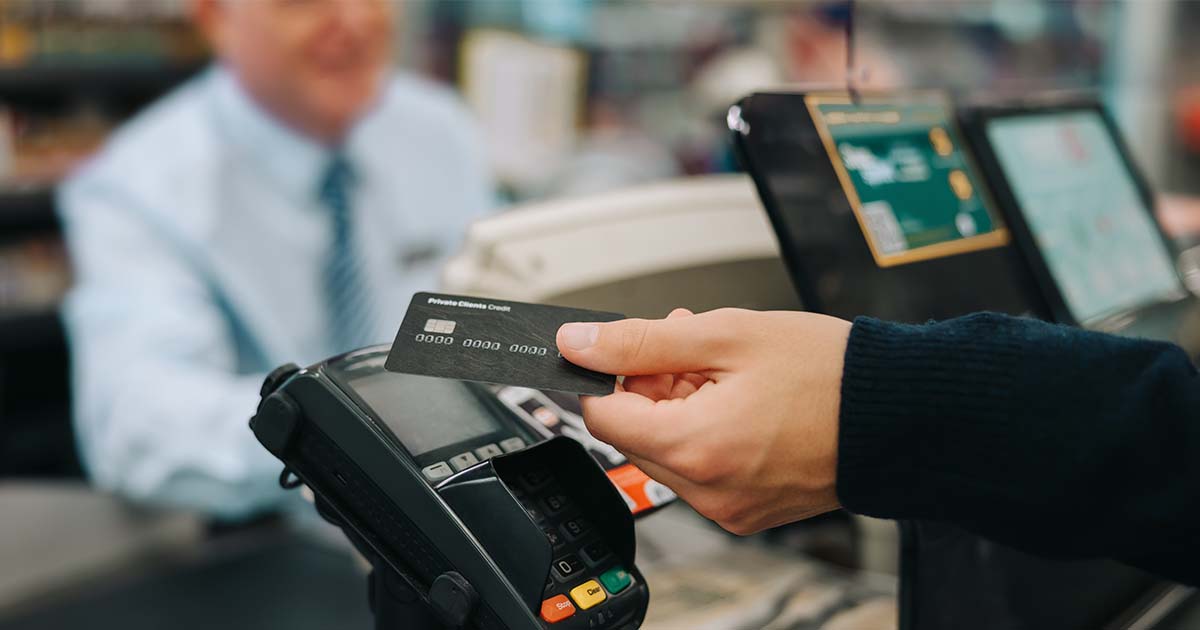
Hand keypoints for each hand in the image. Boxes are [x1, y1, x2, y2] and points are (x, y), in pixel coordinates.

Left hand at [556, 308, 851, 533]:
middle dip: (651, 387)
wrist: (900, 414)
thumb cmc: (829, 373)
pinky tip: (738, 398)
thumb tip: (578, 343)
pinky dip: (707, 433)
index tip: (628, 350)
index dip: (608, 376)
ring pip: (668, 452)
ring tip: (723, 368)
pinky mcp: (749, 512)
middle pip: (635, 436)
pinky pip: (703, 471)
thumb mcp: (726, 336)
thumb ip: (641, 341)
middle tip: (690, 348)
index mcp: (696, 448)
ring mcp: (730, 508)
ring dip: (679, 406)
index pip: (602, 418)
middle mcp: (708, 491)